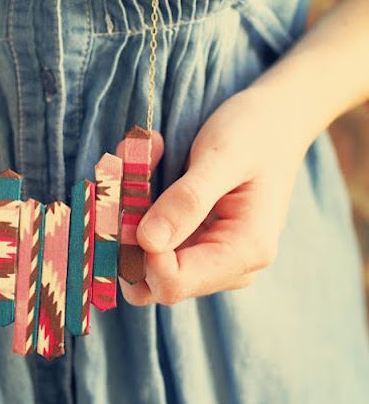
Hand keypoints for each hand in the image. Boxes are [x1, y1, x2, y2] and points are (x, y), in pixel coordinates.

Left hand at [120, 87, 313, 305]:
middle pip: (150, 280)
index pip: (172, 283)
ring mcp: (206, 258)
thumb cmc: (256, 132)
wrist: (276, 119)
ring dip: (127, 214)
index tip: (127, 202)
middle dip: (126, 231)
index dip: (137, 252)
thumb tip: (148, 242)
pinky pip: (146, 241)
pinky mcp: (190, 243)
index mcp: (243, 252)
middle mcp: (225, 266)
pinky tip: (147, 164)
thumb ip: (188, 199)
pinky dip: (134, 206)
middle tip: (127, 175)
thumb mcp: (222, 155)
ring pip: (141, 260)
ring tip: (141, 160)